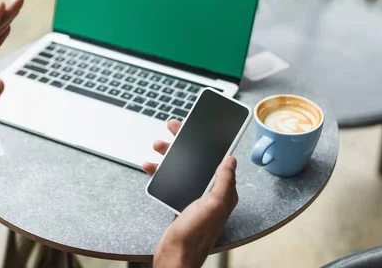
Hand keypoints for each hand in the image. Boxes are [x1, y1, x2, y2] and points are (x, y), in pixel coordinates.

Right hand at [143, 120, 238, 267]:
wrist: (174, 256)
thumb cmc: (195, 233)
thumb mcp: (213, 204)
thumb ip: (224, 181)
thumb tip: (231, 159)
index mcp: (223, 191)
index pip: (218, 158)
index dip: (209, 140)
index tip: (198, 126)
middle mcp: (210, 193)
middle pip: (198, 158)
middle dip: (184, 142)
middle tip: (173, 127)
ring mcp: (194, 197)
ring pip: (182, 167)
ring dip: (169, 155)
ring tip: (158, 145)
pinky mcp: (180, 202)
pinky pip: (170, 180)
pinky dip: (160, 171)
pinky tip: (150, 167)